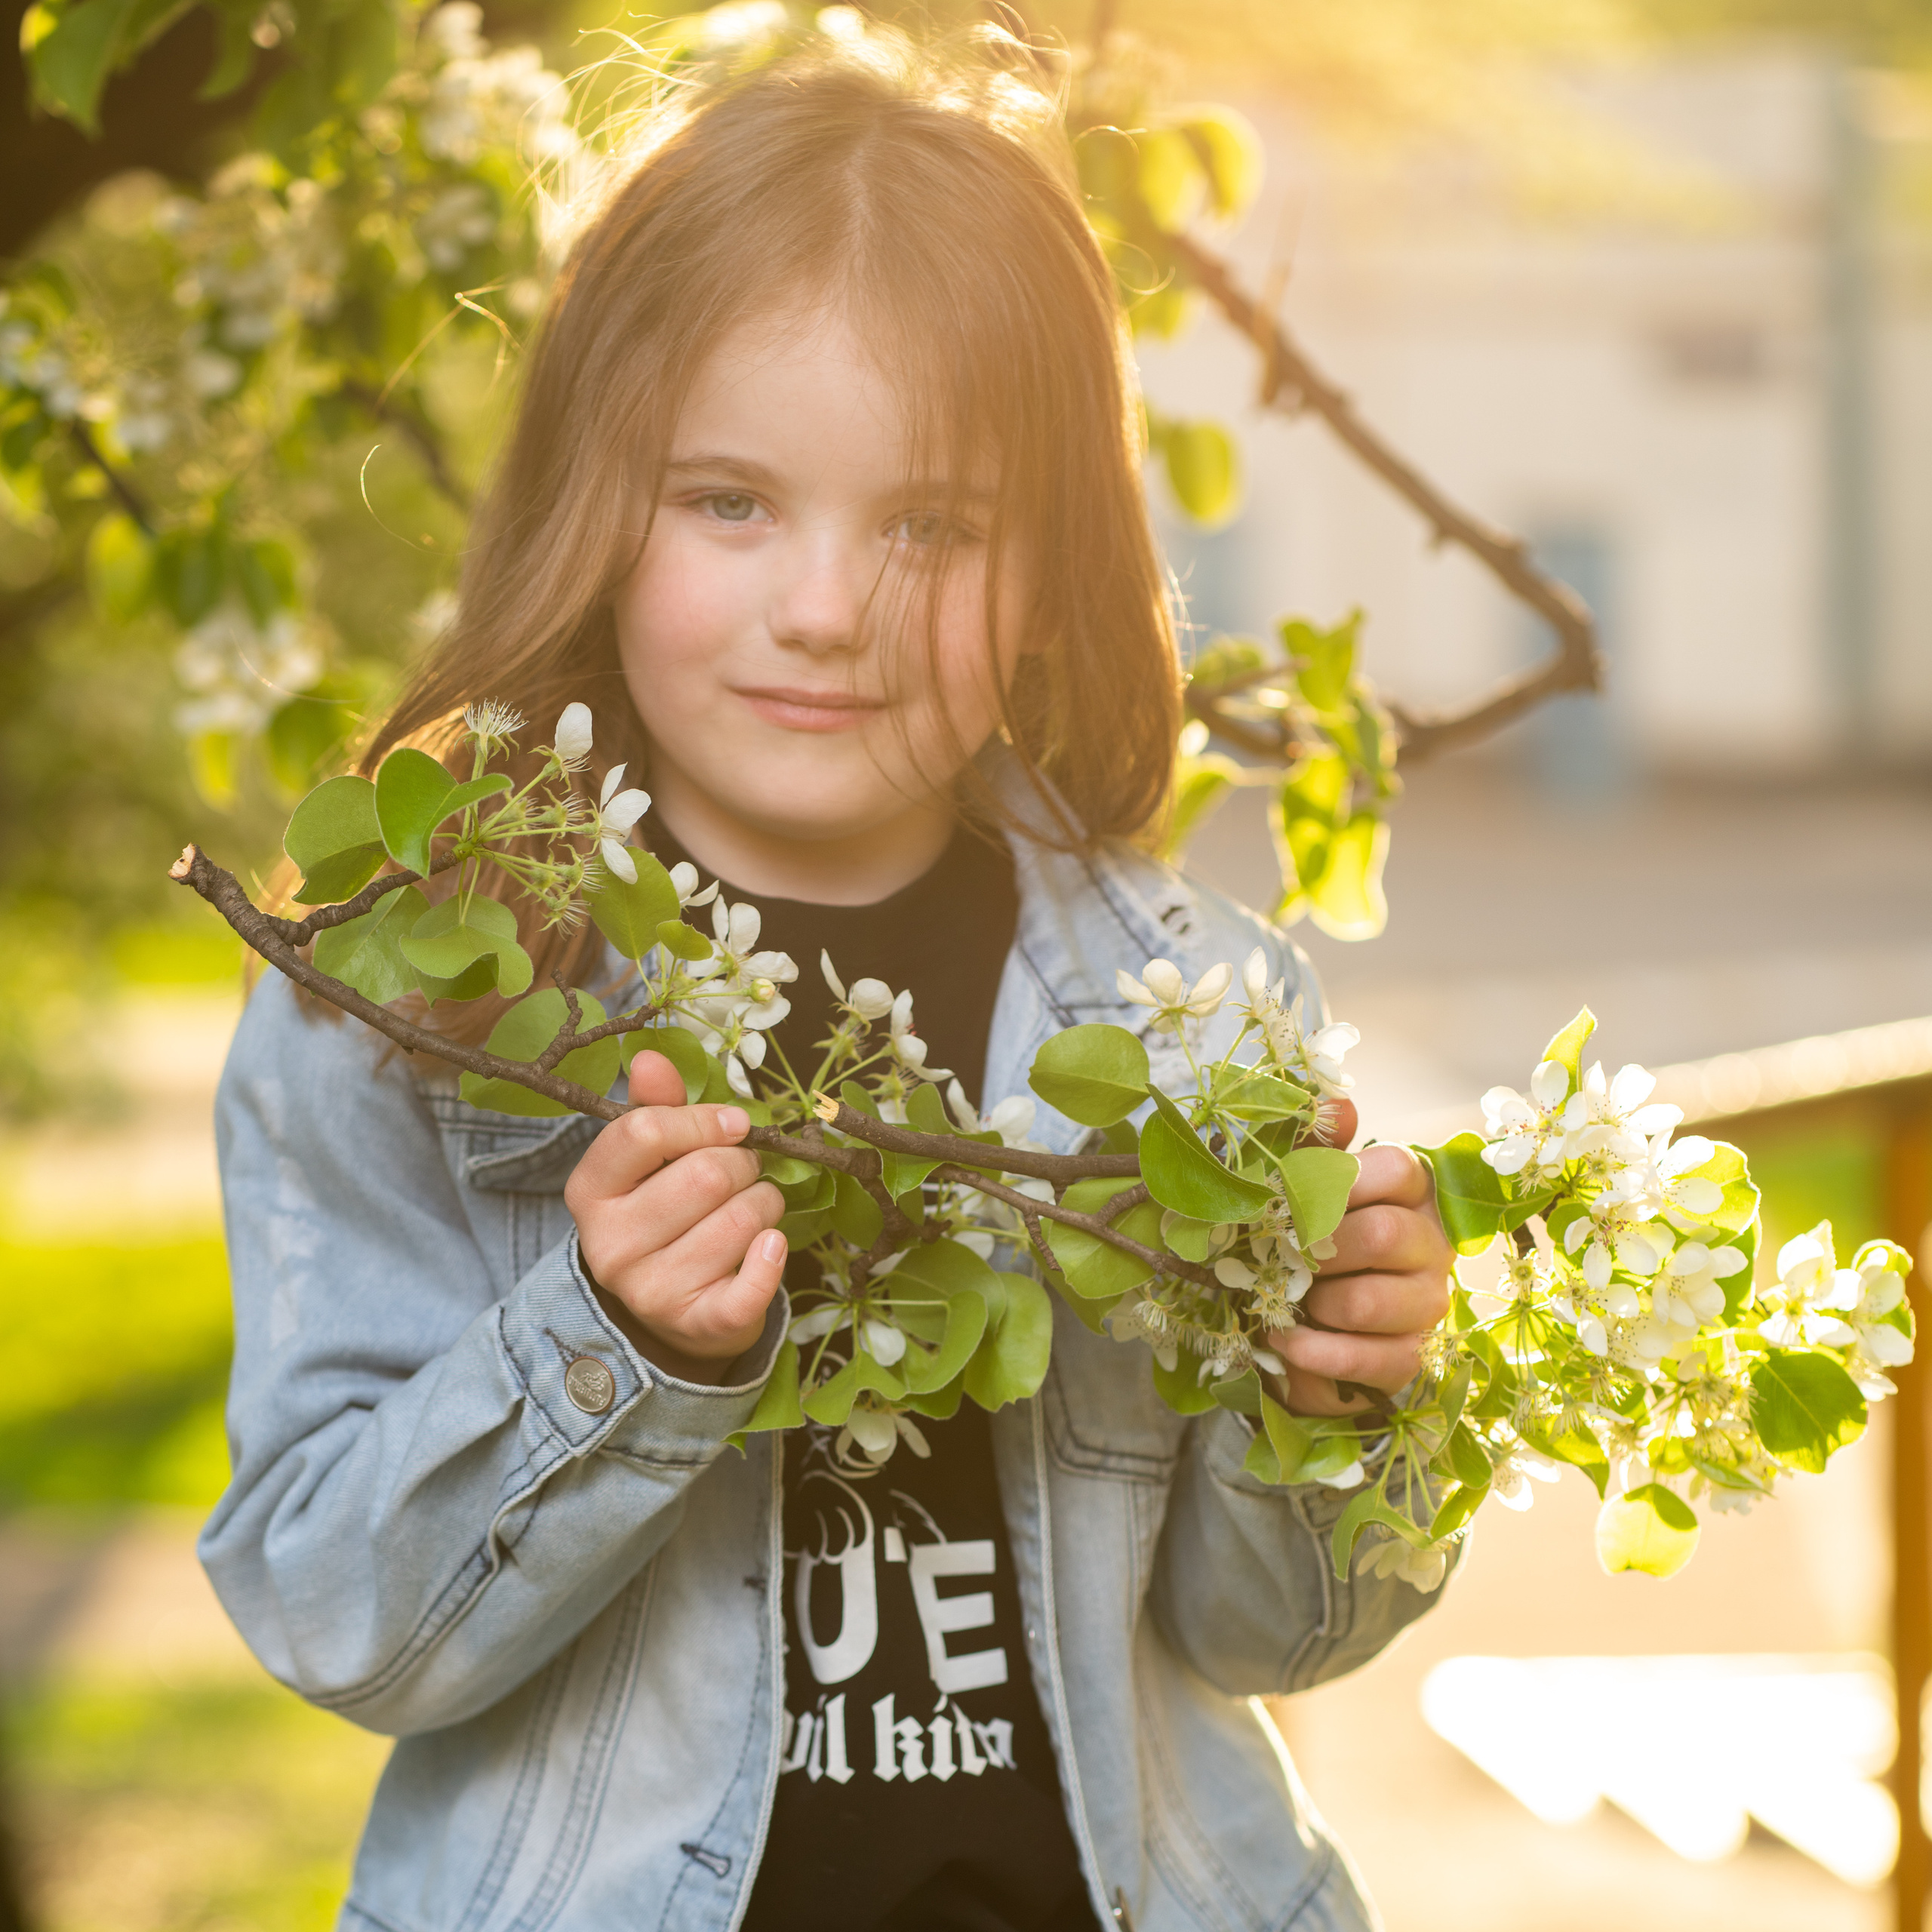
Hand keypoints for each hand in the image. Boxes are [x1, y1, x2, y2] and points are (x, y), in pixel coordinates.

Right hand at [563, 1050, 787, 1384]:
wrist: (676, 1311)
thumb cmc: (668, 1217)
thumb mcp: (652, 1161)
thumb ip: (656, 1108)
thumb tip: (650, 1057)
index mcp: (590, 1191)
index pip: (643, 1132)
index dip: (701, 1120)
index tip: (734, 1125)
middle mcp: (610, 1245)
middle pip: (704, 1175)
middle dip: (743, 1165)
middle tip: (745, 1174)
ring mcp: (650, 1291)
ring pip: (740, 1219)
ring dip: (765, 1204)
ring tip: (753, 1211)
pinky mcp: (697, 1325)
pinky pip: (752, 1285)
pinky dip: (772, 1257)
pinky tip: (771, 1245)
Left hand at [1267, 1099, 1452, 1417]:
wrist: (1291, 1321)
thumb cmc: (1299, 1241)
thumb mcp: (1295, 1186)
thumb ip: (1313, 1144)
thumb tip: (1342, 1104)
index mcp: (1407, 1193)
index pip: (1400, 1168)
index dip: (1346, 1179)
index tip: (1298, 1196)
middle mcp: (1429, 1245)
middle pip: (1384, 1234)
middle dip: (1320, 1247)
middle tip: (1283, 1254)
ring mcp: (1426, 1304)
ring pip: (1374, 1301)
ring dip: (1317, 1303)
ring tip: (1286, 1301)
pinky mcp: (1410, 1358)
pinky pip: (1373, 1359)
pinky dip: (1319, 1353)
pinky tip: (1287, 1342)